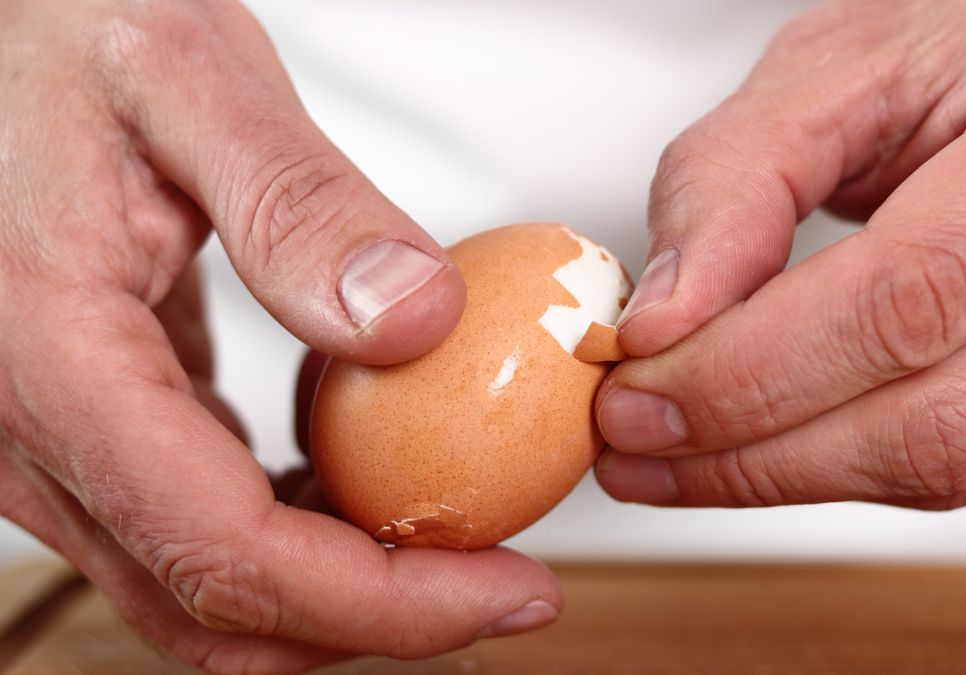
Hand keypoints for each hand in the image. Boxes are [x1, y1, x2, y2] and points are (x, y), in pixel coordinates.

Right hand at [0, 1, 557, 671]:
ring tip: (458, 532)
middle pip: (215, 604)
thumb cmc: (49, 28)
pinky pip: (190, 517)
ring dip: (338, 586)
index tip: (508, 590)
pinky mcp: (78, 419)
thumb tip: (417, 320)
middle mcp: (23, 428)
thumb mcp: (186, 76)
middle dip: (376, 621)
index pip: (229, 552)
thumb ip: (296, 203)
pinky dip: (294, 529)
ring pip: (199, 580)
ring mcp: (43, 437)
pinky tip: (369, 476)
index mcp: (46, 358)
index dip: (384, 604)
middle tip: (506, 583)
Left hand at [596, 0, 965, 509]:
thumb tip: (663, 321)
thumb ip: (735, 180)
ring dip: (786, 478)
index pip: (911, 294)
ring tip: (669, 457)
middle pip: (941, 414)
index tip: (638, 381)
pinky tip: (758, 448)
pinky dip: (841, 467)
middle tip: (635, 436)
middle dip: (756, 450)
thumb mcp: (843, 62)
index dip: (755, 367)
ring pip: (958, 463)